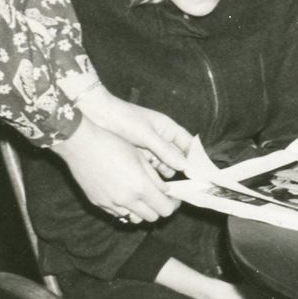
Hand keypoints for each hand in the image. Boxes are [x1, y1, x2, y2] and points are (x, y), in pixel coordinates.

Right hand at [55, 119, 178, 222]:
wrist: (81, 144)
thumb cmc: (112, 145)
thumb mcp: (140, 157)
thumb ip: (155, 178)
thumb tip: (166, 191)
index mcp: (140, 187)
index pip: (165, 209)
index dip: (173, 204)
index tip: (173, 197)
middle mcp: (126, 200)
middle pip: (152, 217)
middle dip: (159, 208)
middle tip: (159, 196)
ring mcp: (110, 203)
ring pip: (134, 218)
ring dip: (141, 210)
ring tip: (141, 196)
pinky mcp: (97, 203)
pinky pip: (117, 213)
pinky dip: (125, 208)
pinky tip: (124, 193)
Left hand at [72, 79, 198, 174]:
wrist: (97, 115)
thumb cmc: (124, 120)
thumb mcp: (146, 135)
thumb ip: (165, 151)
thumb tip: (185, 166)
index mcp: (168, 128)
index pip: (189, 144)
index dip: (196, 157)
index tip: (199, 172)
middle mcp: (162, 138)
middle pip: (178, 156)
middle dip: (180, 167)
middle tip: (183, 182)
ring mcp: (150, 146)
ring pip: (165, 162)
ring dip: (165, 171)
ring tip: (165, 183)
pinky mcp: (139, 153)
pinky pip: (151, 165)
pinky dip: (153, 172)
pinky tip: (152, 181)